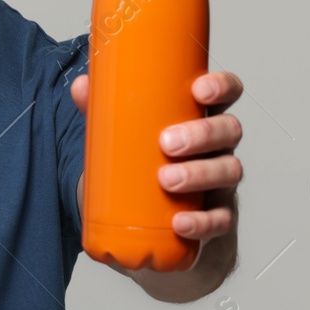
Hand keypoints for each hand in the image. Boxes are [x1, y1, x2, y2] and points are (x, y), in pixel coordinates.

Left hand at [70, 71, 243, 244]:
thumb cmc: (145, 162)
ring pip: (229, 171)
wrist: (152, 219)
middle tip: (167, 143)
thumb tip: (80, 86)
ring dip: (199, 174)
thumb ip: (105, 110)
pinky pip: (221, 219)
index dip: (222, 86)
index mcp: (201, 116)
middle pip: (229, 130)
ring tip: (166, 179)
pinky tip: (180, 223)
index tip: (199, 90)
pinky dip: (202, 222)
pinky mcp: (218, 216)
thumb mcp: (125, 134)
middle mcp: (218, 146)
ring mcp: (221, 181)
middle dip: (202, 134)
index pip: (227, 92)